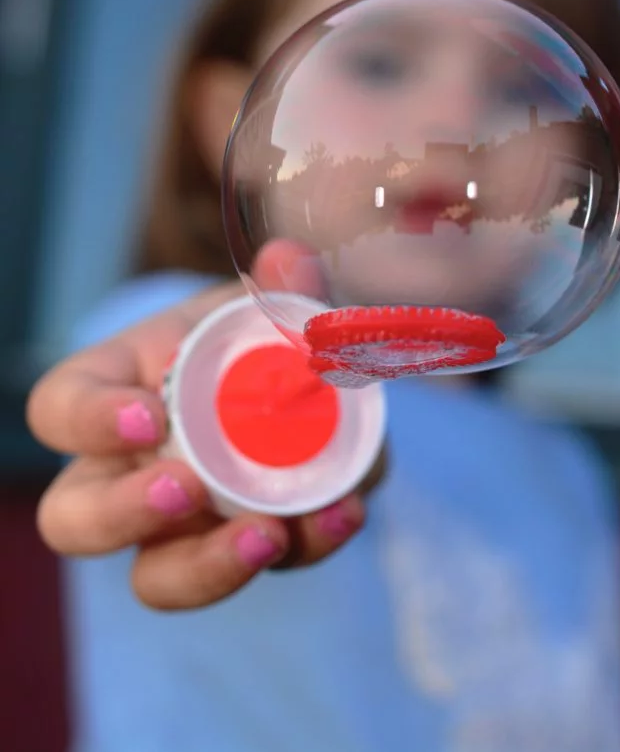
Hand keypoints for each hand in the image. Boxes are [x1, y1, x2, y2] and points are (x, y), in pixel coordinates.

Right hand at [27, 278, 385, 610]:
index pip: (59, 408)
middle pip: (76, 519)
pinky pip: (255, 564)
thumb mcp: (258, 305)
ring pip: (156, 576)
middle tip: (186, 490)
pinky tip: (343, 514)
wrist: (293, 381)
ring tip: (269, 534)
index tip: (148, 416)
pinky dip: (304, 546)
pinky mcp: (241, 546)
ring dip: (208, 566)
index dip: (89, 420)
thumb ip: (280, 286)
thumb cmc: (246, 335)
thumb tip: (291, 259)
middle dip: (123, 514)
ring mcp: (179, 525)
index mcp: (113, 393)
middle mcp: (126, 470)